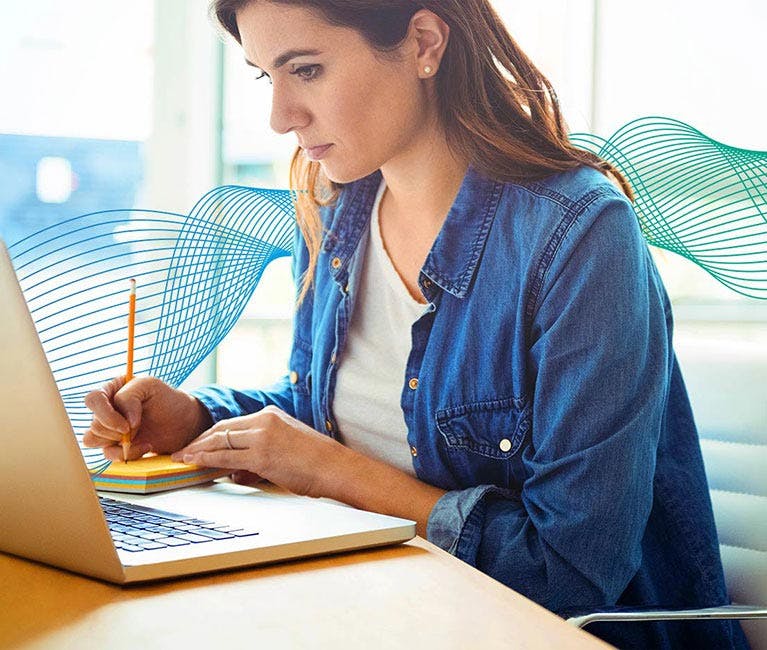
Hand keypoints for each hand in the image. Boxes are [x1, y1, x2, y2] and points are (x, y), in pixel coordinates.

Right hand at [83, 376, 212, 460]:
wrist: (183, 422)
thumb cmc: (167, 399)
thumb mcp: (150, 386)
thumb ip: (130, 396)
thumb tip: (124, 424)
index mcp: (112, 389)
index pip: (93, 400)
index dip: (105, 415)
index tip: (127, 425)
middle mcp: (107, 409)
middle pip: (94, 423)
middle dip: (117, 431)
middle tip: (138, 428)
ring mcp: (109, 428)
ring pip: (93, 439)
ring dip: (117, 443)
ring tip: (140, 438)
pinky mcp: (115, 445)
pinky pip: (108, 454)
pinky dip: (126, 454)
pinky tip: (146, 446)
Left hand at [171, 405, 345, 497]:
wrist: (335, 467)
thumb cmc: (315, 462)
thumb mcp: (285, 447)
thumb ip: (260, 453)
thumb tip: (236, 472)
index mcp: (270, 414)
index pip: (232, 423)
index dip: (210, 434)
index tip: (196, 443)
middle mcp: (264, 420)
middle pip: (221, 428)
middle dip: (198, 440)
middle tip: (181, 450)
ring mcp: (262, 437)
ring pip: (220, 440)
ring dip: (197, 449)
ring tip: (180, 457)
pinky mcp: (261, 455)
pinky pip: (226, 456)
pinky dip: (206, 459)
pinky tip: (194, 463)